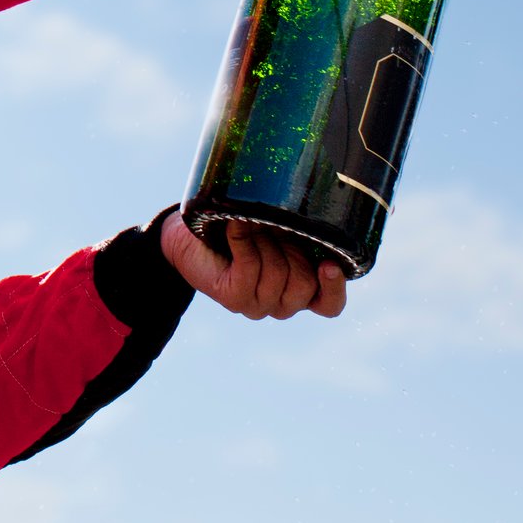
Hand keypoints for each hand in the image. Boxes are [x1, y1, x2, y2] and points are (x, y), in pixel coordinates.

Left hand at [161, 211, 348, 320]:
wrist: (187, 235)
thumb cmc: (241, 226)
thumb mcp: (280, 228)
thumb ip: (302, 233)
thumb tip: (323, 216)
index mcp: (301, 293)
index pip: (330, 306)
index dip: (334, 287)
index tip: (328, 263)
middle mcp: (282, 305)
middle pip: (305, 283)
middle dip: (291, 246)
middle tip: (272, 225)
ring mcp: (257, 306)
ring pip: (278, 273)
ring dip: (264, 239)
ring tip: (250, 225)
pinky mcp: (233, 298)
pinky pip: (250, 266)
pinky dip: (243, 240)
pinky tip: (235, 226)